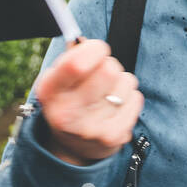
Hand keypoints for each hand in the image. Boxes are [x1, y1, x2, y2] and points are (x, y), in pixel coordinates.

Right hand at [35, 38, 143, 165]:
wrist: (74, 147)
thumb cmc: (70, 100)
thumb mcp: (59, 80)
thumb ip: (71, 57)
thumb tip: (82, 39)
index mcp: (50, 93)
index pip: (76, 64)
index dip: (94, 49)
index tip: (97, 50)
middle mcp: (67, 113)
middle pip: (108, 70)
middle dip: (109, 64)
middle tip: (102, 74)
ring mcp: (91, 128)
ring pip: (126, 81)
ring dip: (121, 82)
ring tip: (108, 93)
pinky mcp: (114, 137)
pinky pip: (136, 98)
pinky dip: (130, 97)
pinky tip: (116, 105)